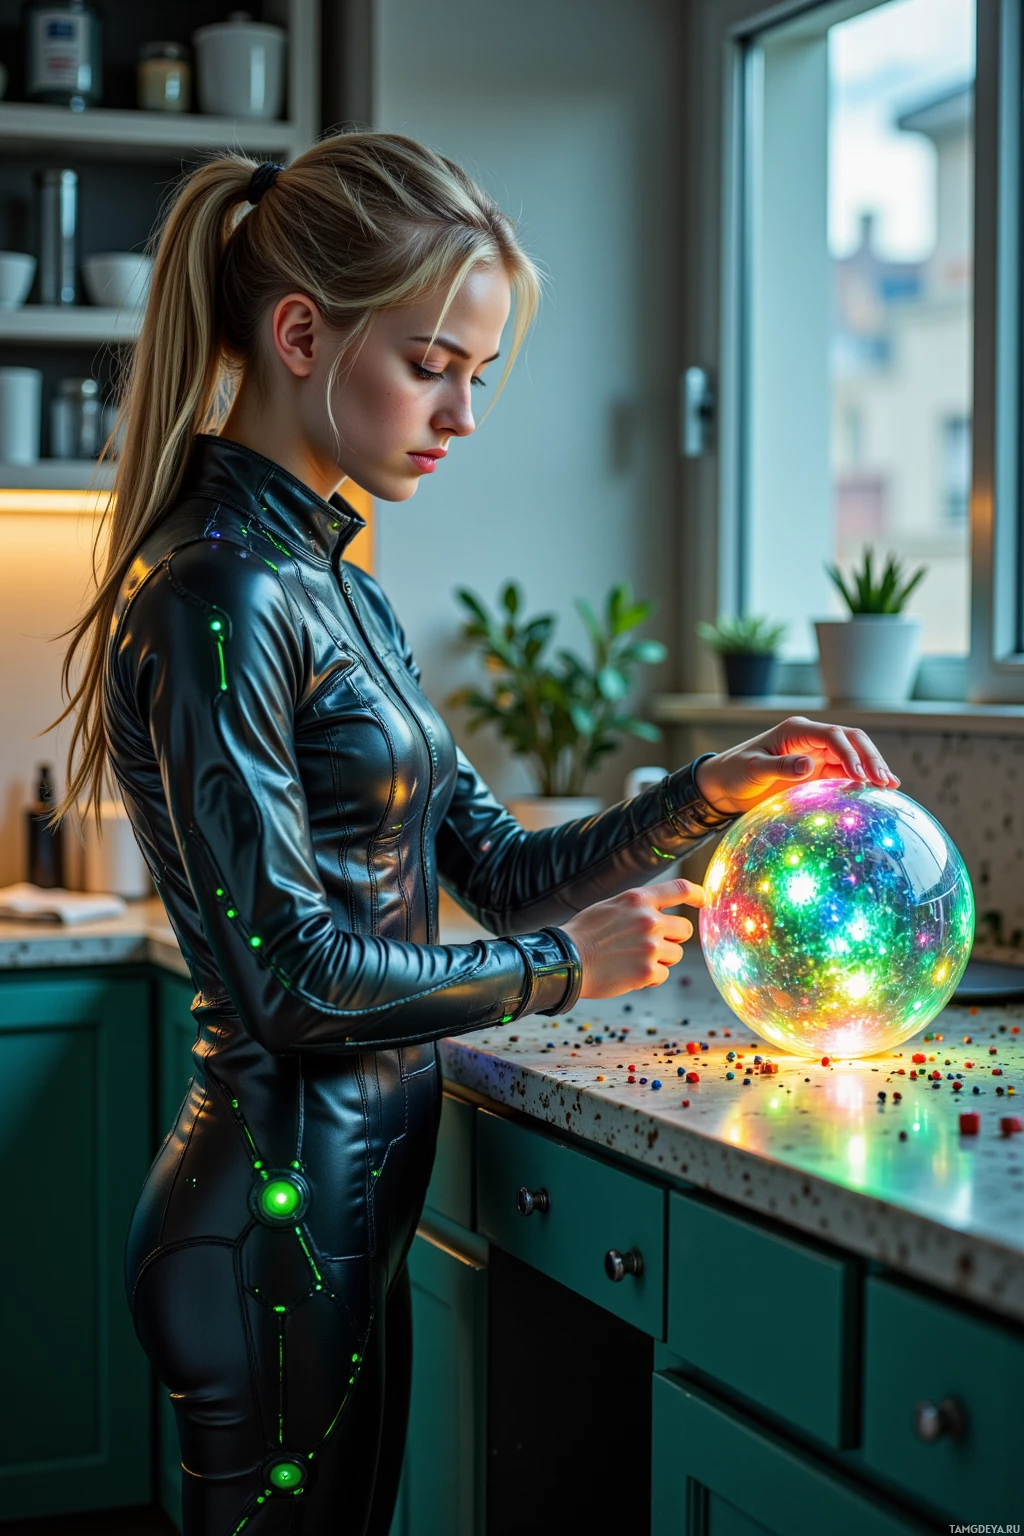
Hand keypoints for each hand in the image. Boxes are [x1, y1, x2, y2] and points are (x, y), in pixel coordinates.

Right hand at [562, 877, 704, 997]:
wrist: (566, 961)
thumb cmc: (585, 934)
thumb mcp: (611, 907)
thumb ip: (638, 907)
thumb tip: (660, 912)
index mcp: (638, 899)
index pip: (679, 889)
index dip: (697, 894)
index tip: (704, 900)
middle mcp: (649, 920)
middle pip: (684, 929)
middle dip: (673, 938)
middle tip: (653, 944)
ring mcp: (650, 946)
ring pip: (675, 954)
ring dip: (660, 959)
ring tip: (634, 960)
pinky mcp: (647, 971)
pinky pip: (663, 974)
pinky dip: (650, 977)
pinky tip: (629, 973)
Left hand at [693, 715, 898, 815]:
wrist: (725, 783)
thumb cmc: (736, 771)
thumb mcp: (754, 769)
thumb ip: (780, 766)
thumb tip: (808, 765)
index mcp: (797, 731)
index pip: (833, 736)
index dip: (850, 754)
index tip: (861, 776)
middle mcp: (811, 738)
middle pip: (850, 740)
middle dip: (870, 758)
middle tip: (884, 781)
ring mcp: (817, 754)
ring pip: (853, 755)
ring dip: (872, 767)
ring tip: (890, 786)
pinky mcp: (817, 771)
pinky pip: (845, 771)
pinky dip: (863, 778)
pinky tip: (881, 789)